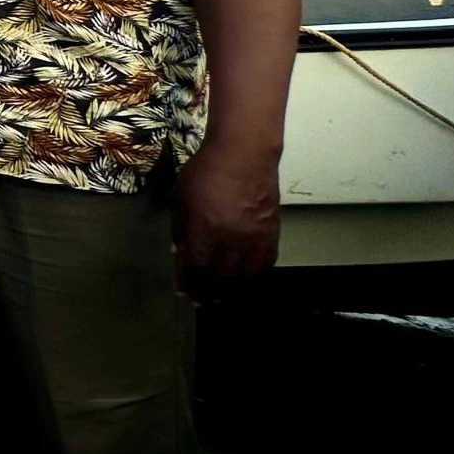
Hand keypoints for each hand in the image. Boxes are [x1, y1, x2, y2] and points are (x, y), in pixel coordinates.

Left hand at [173, 139, 281, 299]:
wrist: (244, 153)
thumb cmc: (205, 172)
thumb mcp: (181, 199)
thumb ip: (181, 230)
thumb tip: (180, 255)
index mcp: (206, 231)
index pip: (198, 270)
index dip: (191, 285)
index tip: (185, 294)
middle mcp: (232, 239)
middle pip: (221, 278)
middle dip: (210, 292)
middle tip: (202, 299)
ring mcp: (255, 237)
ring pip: (246, 275)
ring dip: (233, 288)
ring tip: (222, 294)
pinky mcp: (273, 232)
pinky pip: (266, 262)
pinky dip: (254, 274)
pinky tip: (245, 277)